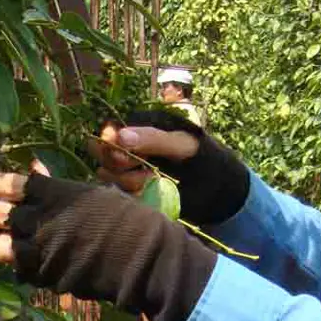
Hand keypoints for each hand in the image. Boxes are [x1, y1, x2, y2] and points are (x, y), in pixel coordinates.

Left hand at [0, 165, 217, 320]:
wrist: (144, 260)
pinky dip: (22, 265)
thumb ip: (57, 187)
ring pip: (1, 246)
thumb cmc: (125, 221)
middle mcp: (42, 220)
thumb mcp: (91, 194)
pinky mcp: (46, 276)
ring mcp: (42, 250)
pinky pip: (21, 270)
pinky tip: (33, 262)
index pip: (9, 183)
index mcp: (55, 193)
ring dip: (1, 242)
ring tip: (7, 240)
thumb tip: (33, 167)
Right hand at [91, 108, 250, 224]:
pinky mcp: (133, 190)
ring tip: (153, 180)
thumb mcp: (182, 145)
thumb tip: (120, 137)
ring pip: (107, 175)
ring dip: (129, 181)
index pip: (108, 133)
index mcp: (140, 126)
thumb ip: (153, 139)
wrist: (218, 188)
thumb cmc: (203, 158)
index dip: (109, 146)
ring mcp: (130, 169)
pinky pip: (118, 193)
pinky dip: (131, 194)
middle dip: (121, 165)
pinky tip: (148, 192)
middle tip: (147, 170)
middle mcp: (129, 146)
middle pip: (102, 155)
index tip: (124, 155)